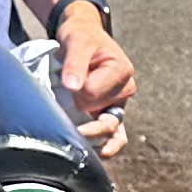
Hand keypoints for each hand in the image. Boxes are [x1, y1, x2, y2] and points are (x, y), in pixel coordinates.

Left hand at [55, 4, 134, 157]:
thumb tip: (72, 86)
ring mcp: (118, 105)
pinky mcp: (111, 115)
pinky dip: (104, 148)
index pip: (93, 94)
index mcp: (122, 71)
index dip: (76, 92)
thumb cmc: (81, 38)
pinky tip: (91, 154)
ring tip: (74, 138)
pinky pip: (115, 139)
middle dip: (80, 113)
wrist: (83, 37)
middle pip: (103, 117)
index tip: (67, 82)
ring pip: (111, 133)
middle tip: (65, 100)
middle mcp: (125, 91)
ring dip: (91, 137)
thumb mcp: (77, 41)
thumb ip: (75, 63)